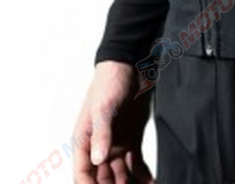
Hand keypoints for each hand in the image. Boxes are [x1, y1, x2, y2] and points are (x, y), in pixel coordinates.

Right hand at [73, 60, 155, 183]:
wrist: (132, 63)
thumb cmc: (110, 81)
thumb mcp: (103, 108)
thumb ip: (101, 134)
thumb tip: (97, 159)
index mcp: (85, 141)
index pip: (83, 174)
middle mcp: (100, 146)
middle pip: (103, 178)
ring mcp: (116, 143)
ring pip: (121, 174)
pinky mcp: (132, 138)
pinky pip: (136, 163)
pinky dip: (143, 175)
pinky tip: (151, 181)